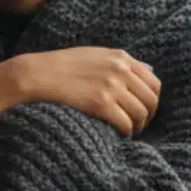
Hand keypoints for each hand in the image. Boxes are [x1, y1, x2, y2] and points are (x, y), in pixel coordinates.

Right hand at [6, 47, 160, 136]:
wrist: (37, 75)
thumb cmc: (62, 67)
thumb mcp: (95, 55)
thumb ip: (121, 63)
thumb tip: (149, 70)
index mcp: (121, 57)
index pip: (153, 82)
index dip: (152, 101)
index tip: (144, 111)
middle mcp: (120, 69)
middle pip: (150, 100)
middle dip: (147, 116)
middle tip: (138, 125)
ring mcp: (112, 86)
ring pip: (140, 113)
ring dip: (137, 126)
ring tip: (128, 132)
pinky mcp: (101, 103)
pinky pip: (126, 123)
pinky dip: (126, 132)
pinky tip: (119, 135)